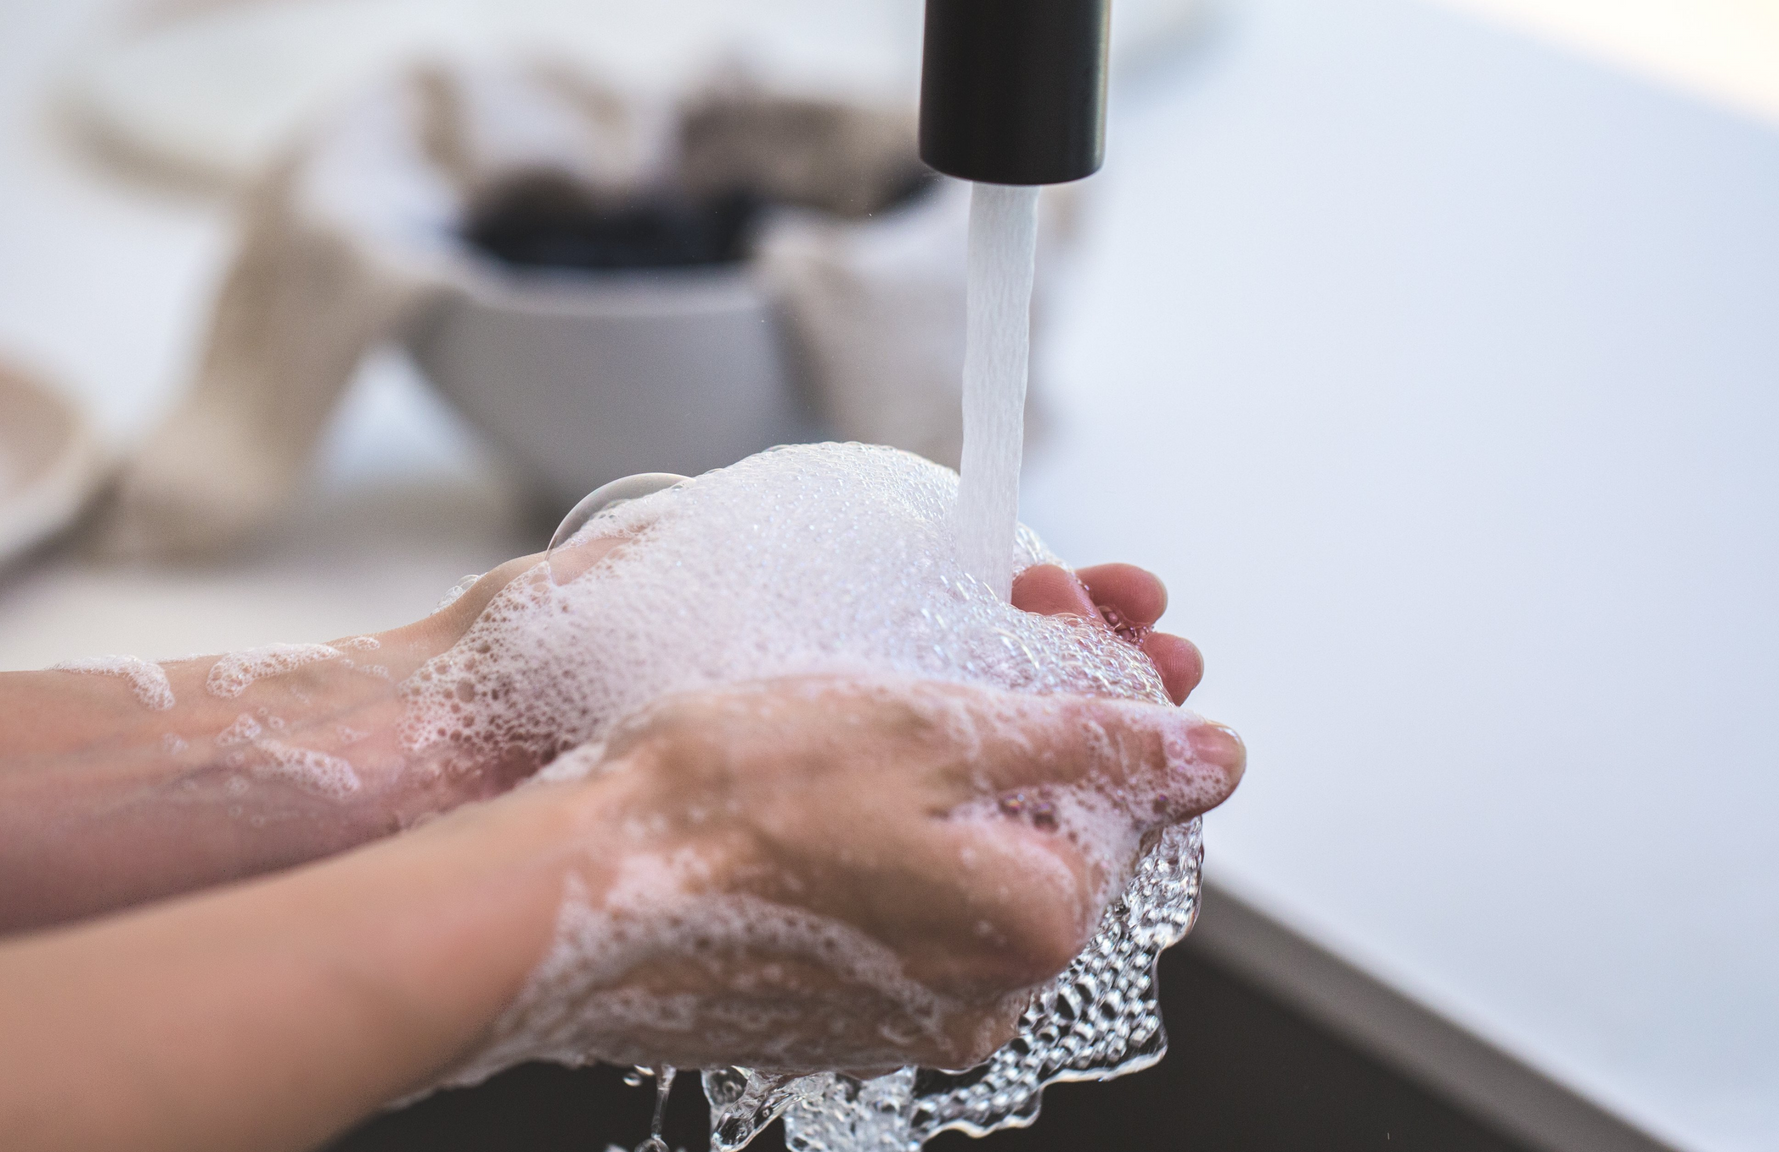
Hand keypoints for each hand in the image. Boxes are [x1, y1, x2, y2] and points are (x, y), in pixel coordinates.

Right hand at [472, 554, 1241, 1072]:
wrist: (565, 896)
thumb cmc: (729, 801)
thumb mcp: (933, 728)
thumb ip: (1089, 740)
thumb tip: (1213, 753)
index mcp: (1032, 926)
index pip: (1127, 796)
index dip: (1098, 682)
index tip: (1055, 604)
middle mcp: (982, 996)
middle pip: (1052, 831)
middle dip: (1034, 716)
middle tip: (996, 614)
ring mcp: (901, 1016)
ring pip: (969, 867)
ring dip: (957, 773)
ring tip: (891, 685)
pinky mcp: (828, 1013)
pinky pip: (896, 909)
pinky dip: (886, 836)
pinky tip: (828, 775)